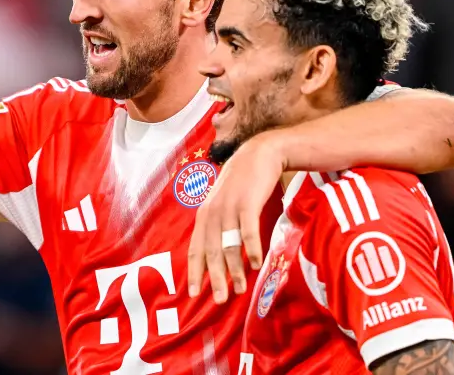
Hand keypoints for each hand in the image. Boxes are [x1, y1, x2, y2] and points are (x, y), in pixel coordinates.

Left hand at [187, 132, 284, 302]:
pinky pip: (247, 230)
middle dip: (214, 278)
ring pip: (229, 245)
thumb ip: (219, 225)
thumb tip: (218, 254)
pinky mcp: (247, 202)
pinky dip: (251, 249)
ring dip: (234, 269)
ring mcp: (229, 207)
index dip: (194, 272)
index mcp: (205, 215)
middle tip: (218, 300)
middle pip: (210, 251)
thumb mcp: (224, 202)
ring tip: (239, 289)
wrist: (260, 153)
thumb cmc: (243, 182)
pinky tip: (256, 265)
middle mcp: (213, 212)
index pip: (195, 248)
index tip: (193, 294)